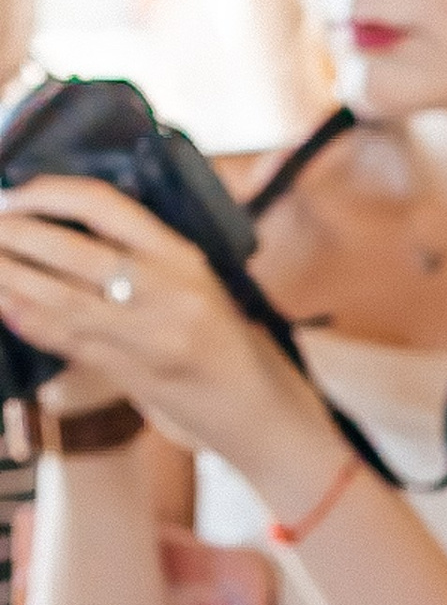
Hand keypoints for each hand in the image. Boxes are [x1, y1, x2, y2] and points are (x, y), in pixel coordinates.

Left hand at [0, 174, 330, 487]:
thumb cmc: (232, 343)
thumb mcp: (202, 283)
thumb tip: (71, 226)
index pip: (106, 206)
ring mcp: (149, 338)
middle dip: (16, 234)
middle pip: (73, 253)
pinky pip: (67, 340)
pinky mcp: (133, 376)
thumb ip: (148, 255)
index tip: (17, 190)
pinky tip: (2, 303)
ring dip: (10, 276)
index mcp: (186, 258)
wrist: (264, 414)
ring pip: (60, 299)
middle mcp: (168, 293)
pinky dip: (27, 319)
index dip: (51, 192)